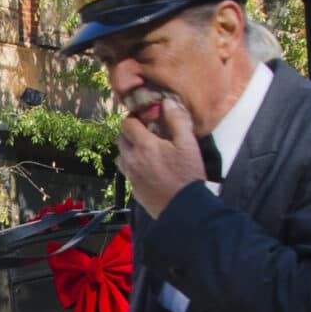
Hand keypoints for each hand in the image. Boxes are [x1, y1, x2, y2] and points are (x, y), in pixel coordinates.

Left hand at [118, 91, 204, 216]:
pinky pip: (127, 171)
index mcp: (144, 145)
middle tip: (147, 133)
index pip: (127, 124)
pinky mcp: (133, 189)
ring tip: (147, 151)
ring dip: (130, 149)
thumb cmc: (187, 175)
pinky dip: (133, 165)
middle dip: (131, 133)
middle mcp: (132, 159)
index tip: (145, 119)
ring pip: (122, 156)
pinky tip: (149, 168)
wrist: (184, 209)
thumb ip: (177, 120)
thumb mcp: (188, 144)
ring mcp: (131, 175)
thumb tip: (167, 102)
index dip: (134, 118)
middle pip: (121, 139)